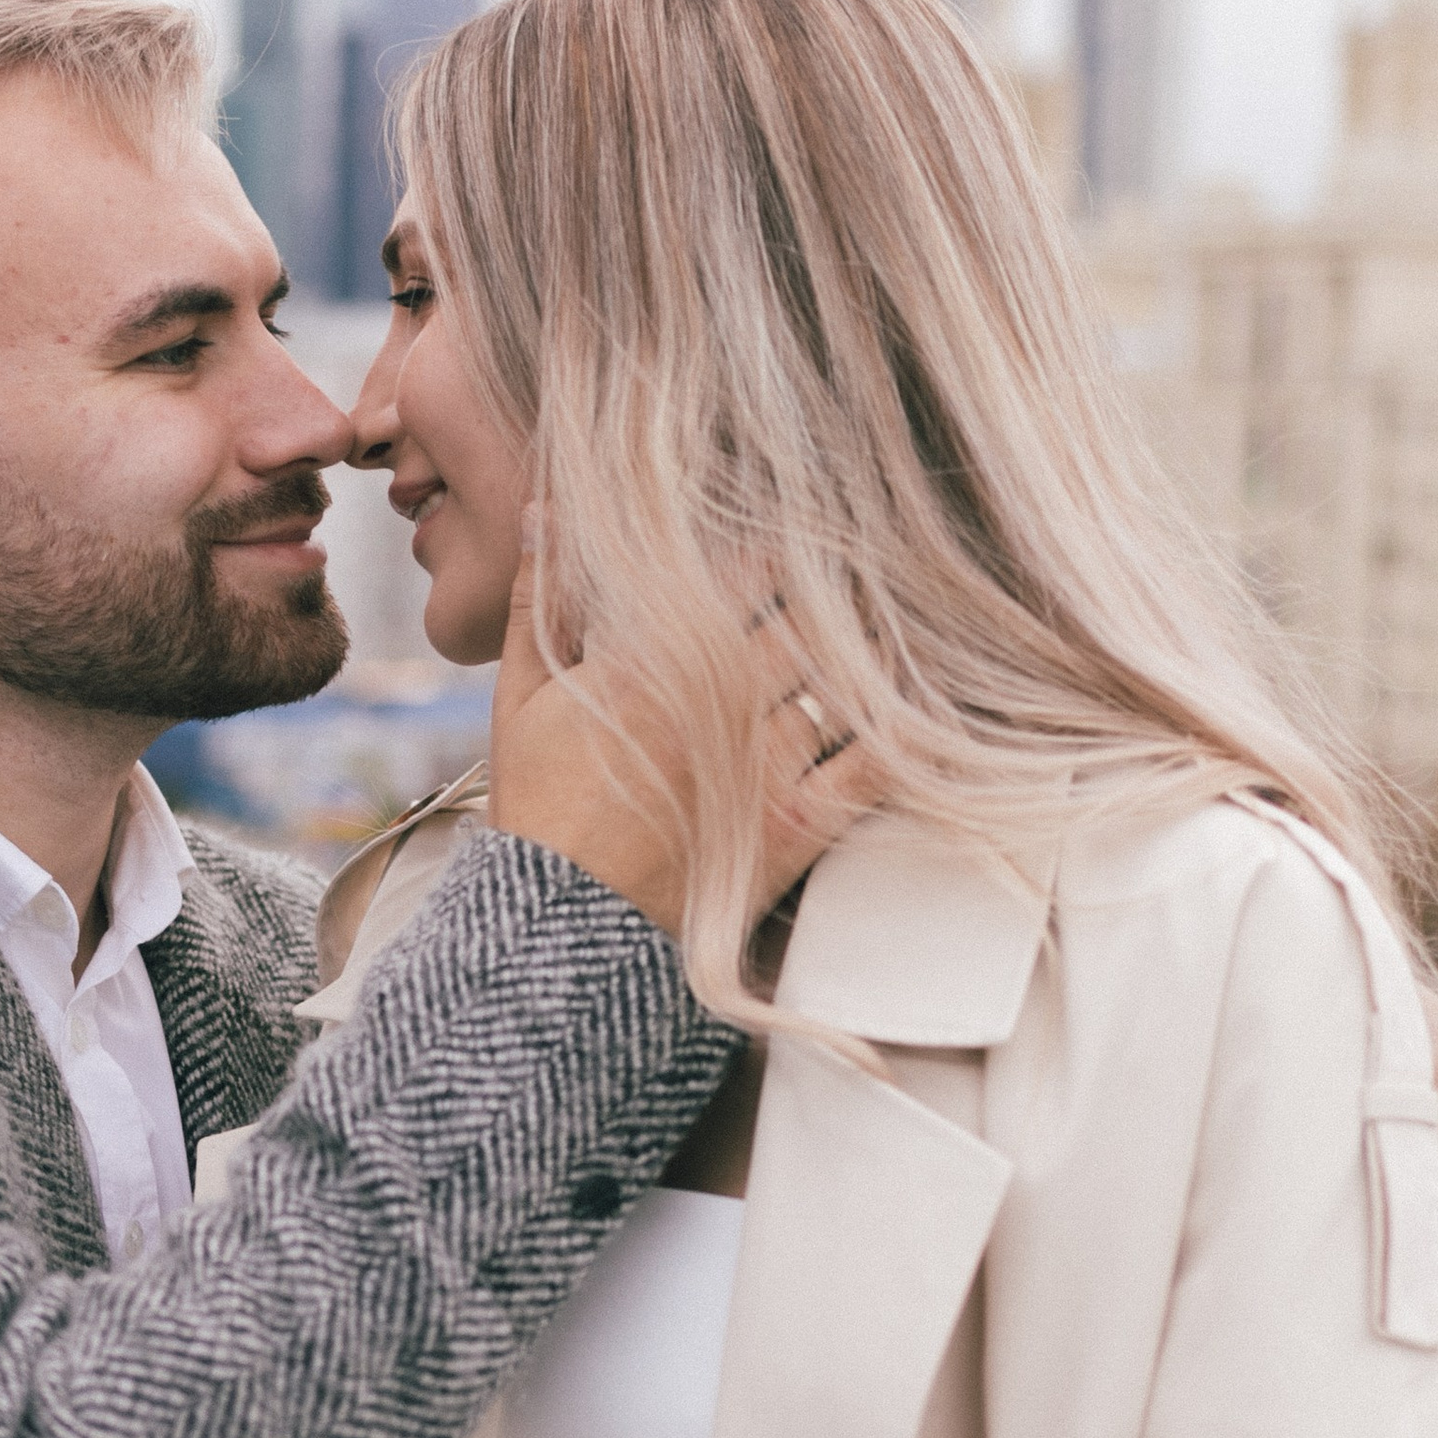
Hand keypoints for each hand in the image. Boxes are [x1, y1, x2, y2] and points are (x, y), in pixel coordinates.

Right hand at [488, 532, 873, 937]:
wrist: (561, 924)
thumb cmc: (540, 807)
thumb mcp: (521, 695)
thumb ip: (541, 600)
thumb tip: (547, 512)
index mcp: (658, 658)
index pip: (747, 574)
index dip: (779, 555)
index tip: (794, 546)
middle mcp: (720, 701)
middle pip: (806, 620)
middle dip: (832, 595)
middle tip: (854, 579)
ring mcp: (763, 763)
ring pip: (843, 680)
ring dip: (869, 650)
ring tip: (884, 629)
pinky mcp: (794, 825)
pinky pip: (869, 767)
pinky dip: (901, 734)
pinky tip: (916, 708)